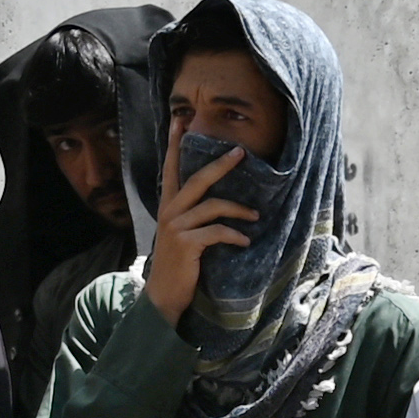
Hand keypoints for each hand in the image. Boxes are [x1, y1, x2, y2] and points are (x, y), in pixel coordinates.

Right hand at [141, 136, 259, 326]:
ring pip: (212, 205)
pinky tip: (244, 241)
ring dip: (238, 210)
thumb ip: (190, 215)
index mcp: (168, 206)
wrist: (163, 297)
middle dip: (220, 164)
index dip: (173, 144)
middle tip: (241, 152)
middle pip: (197, 179)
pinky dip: (234, 235)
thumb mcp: (179, 234)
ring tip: (255, 216)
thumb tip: (214, 199)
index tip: (180, 120)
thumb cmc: (177, 265)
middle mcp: (169, 212)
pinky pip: (217, 231)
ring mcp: (176, 227)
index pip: (170, 169)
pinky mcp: (186, 244)